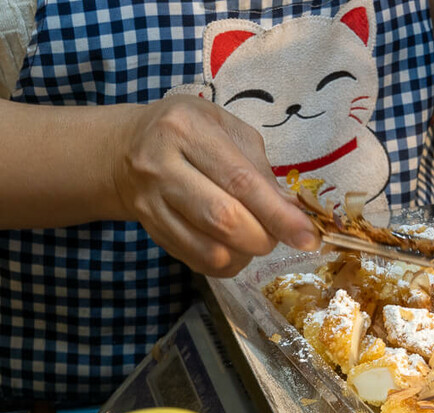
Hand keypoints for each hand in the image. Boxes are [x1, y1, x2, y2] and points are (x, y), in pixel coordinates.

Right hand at [113, 95, 318, 276]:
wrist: (124, 150)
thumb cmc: (190, 133)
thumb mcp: (226, 129)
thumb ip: (260, 168)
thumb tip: (292, 211)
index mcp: (187, 130)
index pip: (240, 181)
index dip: (278, 215)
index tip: (308, 237)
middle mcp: (161, 166)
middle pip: (224, 220)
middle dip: (264, 237)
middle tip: (278, 234)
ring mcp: (150, 202)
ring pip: (210, 249)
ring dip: (246, 253)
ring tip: (255, 237)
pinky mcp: (151, 231)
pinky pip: (197, 262)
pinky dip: (227, 262)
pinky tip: (234, 246)